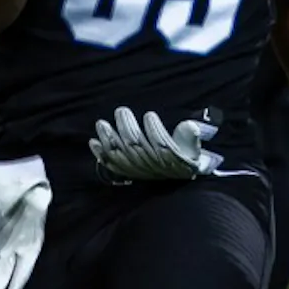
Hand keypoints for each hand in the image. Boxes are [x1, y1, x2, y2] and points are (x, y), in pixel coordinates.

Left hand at [88, 107, 221, 179]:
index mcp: (173, 161)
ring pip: (122, 155)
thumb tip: (190, 126)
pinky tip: (93, 143)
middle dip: (127, 128)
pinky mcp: (127, 172)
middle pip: (137, 148)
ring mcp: (138, 171)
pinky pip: (112, 165)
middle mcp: (153, 167)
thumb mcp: (194, 147)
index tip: (150, 115)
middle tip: (121, 111)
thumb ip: (192, 137)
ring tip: (101, 124)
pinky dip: (101, 155)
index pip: (161, 146)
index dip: (154, 131)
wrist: (179, 177)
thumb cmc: (186, 156)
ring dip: (110, 138)